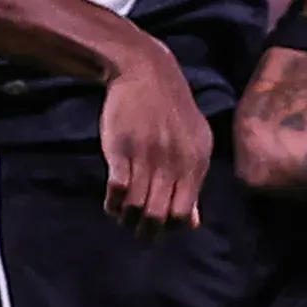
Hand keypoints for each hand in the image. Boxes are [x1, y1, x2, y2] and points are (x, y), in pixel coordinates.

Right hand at [98, 36, 210, 232]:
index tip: (161, 226)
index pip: (184, 213)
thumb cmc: (172, 113)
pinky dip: (112, 201)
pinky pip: (117, 186)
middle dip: (147, 231)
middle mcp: (173, 163)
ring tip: (121, 217)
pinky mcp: (120, 148)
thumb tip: (192, 224)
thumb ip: (193, 183)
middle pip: (159, 214)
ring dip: (126, 218)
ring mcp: (146, 155)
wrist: (146, 73)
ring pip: (136, 204)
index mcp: (195, 164)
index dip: (170, 226)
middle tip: (138, 233)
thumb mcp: (194, 145)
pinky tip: (111, 202)